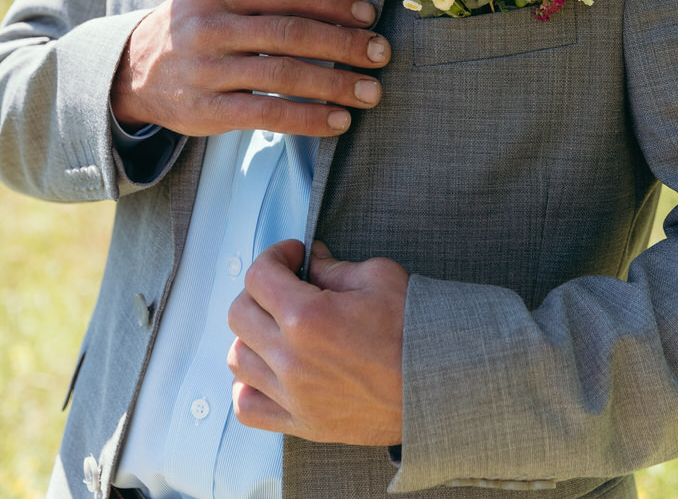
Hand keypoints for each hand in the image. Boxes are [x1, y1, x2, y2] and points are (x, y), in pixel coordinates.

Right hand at [110, 0, 389, 136]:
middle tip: (381, 54)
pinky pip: (267, 114)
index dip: (332, 2)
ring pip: (283, 75)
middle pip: (290, 32)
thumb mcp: (215, 1)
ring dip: (335, 84)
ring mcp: (205, 70)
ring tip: (370, 92)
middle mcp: (209, 26)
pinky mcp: (205, 111)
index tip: (368, 15)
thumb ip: (262, 1)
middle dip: (344, 44)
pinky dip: (308, 118)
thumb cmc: (193, 31)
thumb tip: (338, 9)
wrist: (129, 73)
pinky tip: (337, 122)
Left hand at [227, 237, 407, 445]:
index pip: (258, 275)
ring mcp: (294, 395)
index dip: (275, 255)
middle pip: (239, 314)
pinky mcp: (303, 423)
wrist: (439, 385)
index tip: (293, 256)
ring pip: (237, 359)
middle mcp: (292, 358)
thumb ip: (333, 266)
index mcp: (306, 317)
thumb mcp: (377, 277)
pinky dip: (248, 386)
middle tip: (286, 286)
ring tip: (277, 328)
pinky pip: (248, 408)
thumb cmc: (414, 331)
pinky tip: (268, 370)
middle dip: (259, 290)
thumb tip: (310, 260)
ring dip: (252, 336)